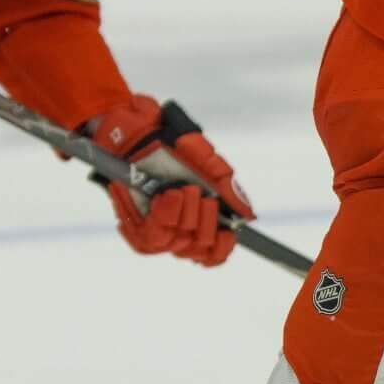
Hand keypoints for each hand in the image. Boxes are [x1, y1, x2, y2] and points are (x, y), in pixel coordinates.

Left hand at [81, 95, 253, 266]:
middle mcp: (180, 229)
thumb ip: (228, 188)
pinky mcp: (136, 229)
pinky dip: (165, 214)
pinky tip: (165, 196)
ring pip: (178, 243)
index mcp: (202, 217)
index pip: (215, 253)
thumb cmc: (172, 144)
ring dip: (183, 213)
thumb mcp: (207, 161)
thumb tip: (247, 215)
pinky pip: (154, 238)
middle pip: (200, 247)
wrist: (137, 131)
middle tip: (194, 191)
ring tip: (177, 189)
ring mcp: (158, 230)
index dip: (222, 247)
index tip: (226, 231)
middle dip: (203, 219)